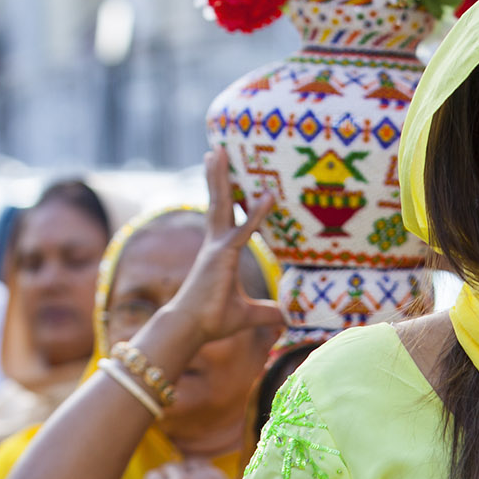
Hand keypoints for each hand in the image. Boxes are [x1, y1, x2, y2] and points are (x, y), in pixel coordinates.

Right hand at [139, 151, 285, 363]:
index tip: (229, 175)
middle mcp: (216, 244)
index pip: (228, 218)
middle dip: (218, 176)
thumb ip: (268, 311)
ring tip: (218, 151)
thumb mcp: (249, 315)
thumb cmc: (214, 320)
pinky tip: (268, 196)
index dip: (230, 197)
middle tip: (217, 150)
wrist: (191, 328)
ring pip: (222, 205)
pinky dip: (257, 213)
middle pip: (219, 202)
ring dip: (221, 177)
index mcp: (220, 252)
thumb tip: (287, 316)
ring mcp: (217, 247)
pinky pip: (244, 230)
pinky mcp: (222, 256)